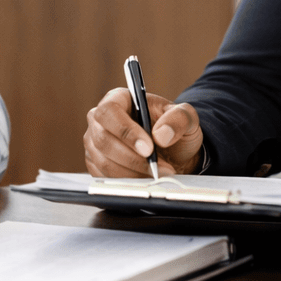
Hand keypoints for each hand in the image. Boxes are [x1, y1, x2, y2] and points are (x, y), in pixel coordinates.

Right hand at [84, 87, 203, 176]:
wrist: (172, 152)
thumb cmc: (173, 129)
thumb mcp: (186, 118)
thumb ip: (179, 119)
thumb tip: (161, 135)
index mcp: (118, 99)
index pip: (109, 111)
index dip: (126, 131)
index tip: (148, 148)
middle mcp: (100, 120)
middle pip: (103, 139)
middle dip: (133, 158)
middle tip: (159, 167)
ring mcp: (94, 142)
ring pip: (104, 161)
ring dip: (133, 173)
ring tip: (158, 173)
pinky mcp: (95, 163)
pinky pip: (105, 176)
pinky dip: (127, 181)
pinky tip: (145, 178)